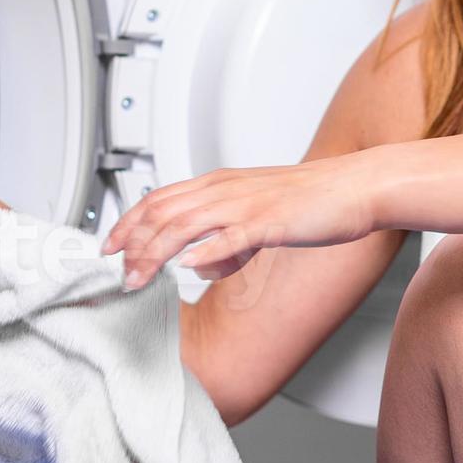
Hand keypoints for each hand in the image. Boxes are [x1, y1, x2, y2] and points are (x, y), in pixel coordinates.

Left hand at [100, 157, 379, 289]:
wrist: (353, 187)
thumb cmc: (310, 202)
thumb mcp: (255, 220)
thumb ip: (223, 241)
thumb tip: (198, 266)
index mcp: (218, 186)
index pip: (158, 199)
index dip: (128, 224)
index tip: (109, 248)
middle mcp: (225, 190)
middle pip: (162, 212)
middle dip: (132, 244)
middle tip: (118, 273)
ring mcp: (246, 205)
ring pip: (185, 224)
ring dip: (156, 252)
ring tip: (139, 277)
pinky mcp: (270, 221)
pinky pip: (232, 236)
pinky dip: (206, 251)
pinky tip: (188, 267)